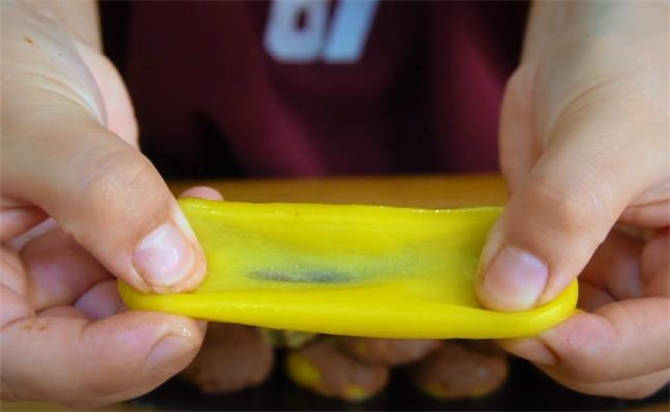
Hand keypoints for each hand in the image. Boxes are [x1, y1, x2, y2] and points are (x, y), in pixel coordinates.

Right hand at [1, 2, 207, 405]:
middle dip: (154, 324)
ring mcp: (45, 279)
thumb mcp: (29, 125)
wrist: (14, 55)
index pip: (20, 361)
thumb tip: (173, 268)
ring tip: (211, 238)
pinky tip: (200, 211)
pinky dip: (179, 250)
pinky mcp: (88, 256)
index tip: (177, 332)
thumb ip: (98, 193)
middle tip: (211, 286)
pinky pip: (142, 271)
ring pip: (122, 316)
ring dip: (177, 284)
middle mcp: (0, 296)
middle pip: (79, 352)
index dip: (101, 363)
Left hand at [476, 2, 668, 397]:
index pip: (658, 343)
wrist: (605, 22)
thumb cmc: (636, 57)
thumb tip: (508, 297)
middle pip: (616, 355)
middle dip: (553, 344)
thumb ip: (562, 216)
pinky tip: (484, 269)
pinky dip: (509, 293)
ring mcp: (625, 266)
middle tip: (492, 310)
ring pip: (574, 332)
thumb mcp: (606, 135)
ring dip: (522, 321)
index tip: (516, 324)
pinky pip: (544, 294)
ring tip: (481, 288)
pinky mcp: (578, 249)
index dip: (589, 349)